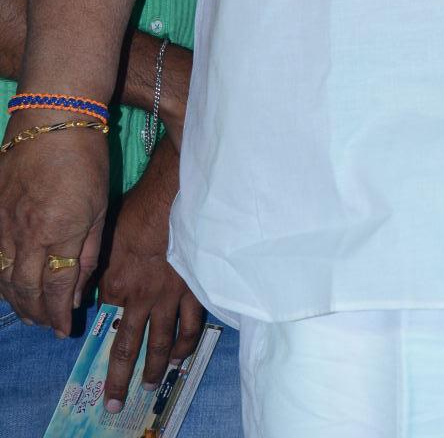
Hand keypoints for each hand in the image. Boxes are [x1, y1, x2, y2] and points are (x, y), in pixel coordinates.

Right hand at [0, 114, 107, 334]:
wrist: (53, 114)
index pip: (56, 290)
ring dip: (16, 301)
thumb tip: (77, 292)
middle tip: (45, 324)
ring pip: (3, 278)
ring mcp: (4, 223)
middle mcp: (28, 234)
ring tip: (28, 312)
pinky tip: (7, 283)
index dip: (58, 315)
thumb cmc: (87, 156)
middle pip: (26, 290)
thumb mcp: (100, 206)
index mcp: (60, 234)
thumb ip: (88, 252)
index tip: (63, 329)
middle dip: (37, 314)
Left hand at [97, 136, 203, 411]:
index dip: (104, 321)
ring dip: (157, 367)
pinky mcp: (196, 289)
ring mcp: (171, 298)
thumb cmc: (141, 209)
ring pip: (164, 343)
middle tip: (115, 401)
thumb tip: (93, 288)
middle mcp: (142, 300)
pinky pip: (192, 323)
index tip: (102, 327)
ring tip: (154, 381)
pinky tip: (184, 351)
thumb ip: (100, 266)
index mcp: (117, 285)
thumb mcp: (108, 236)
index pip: (107, 314)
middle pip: (130, 347)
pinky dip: (187, 341)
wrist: (177, 196)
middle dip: (122, 378)